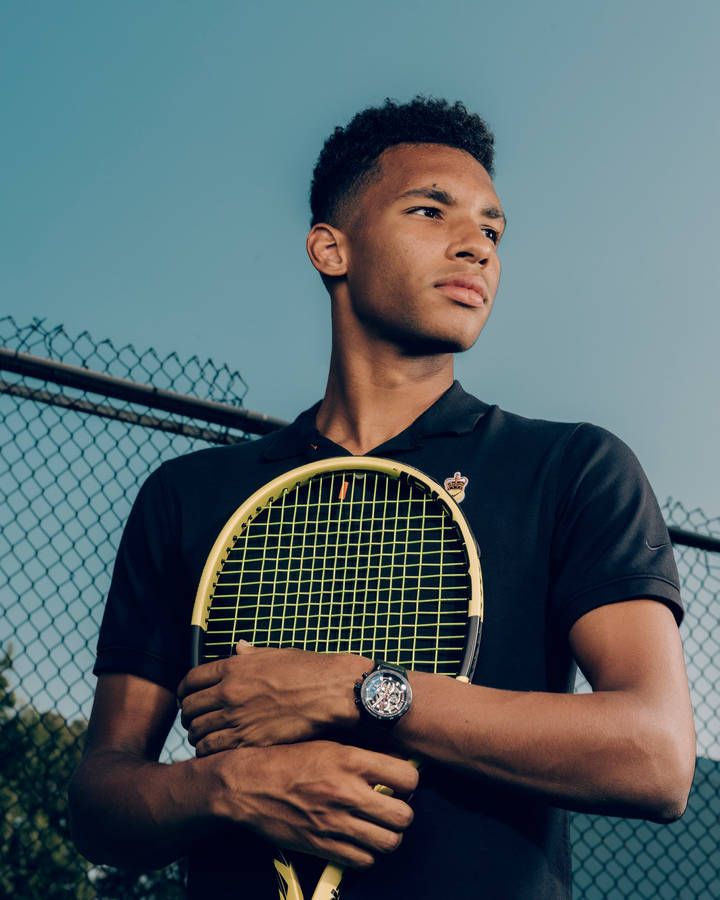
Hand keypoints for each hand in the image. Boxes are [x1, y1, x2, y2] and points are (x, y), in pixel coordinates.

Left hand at [177, 642, 369, 754]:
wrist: (331, 691)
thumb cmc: (309, 670)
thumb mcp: (275, 654)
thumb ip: (250, 654)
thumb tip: (238, 647)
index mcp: (234, 667)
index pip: (191, 680)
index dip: (184, 691)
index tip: (187, 698)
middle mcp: (229, 691)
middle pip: (190, 708)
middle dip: (188, 715)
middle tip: (194, 721)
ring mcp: (237, 717)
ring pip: (197, 732)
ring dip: (197, 736)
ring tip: (204, 738)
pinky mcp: (249, 740)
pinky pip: (212, 750)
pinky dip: (208, 752)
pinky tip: (216, 751)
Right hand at [215, 740, 417, 868]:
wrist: (248, 785)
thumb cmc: (287, 759)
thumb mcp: (328, 744)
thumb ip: (362, 754)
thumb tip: (395, 761)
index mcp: (351, 760)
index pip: (407, 778)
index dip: (409, 782)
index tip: (401, 783)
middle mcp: (347, 792)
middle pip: (404, 816)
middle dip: (402, 813)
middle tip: (392, 807)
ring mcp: (335, 822)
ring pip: (389, 843)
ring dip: (388, 836)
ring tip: (378, 826)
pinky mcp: (322, 846)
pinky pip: (364, 860)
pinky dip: (366, 853)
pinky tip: (358, 839)